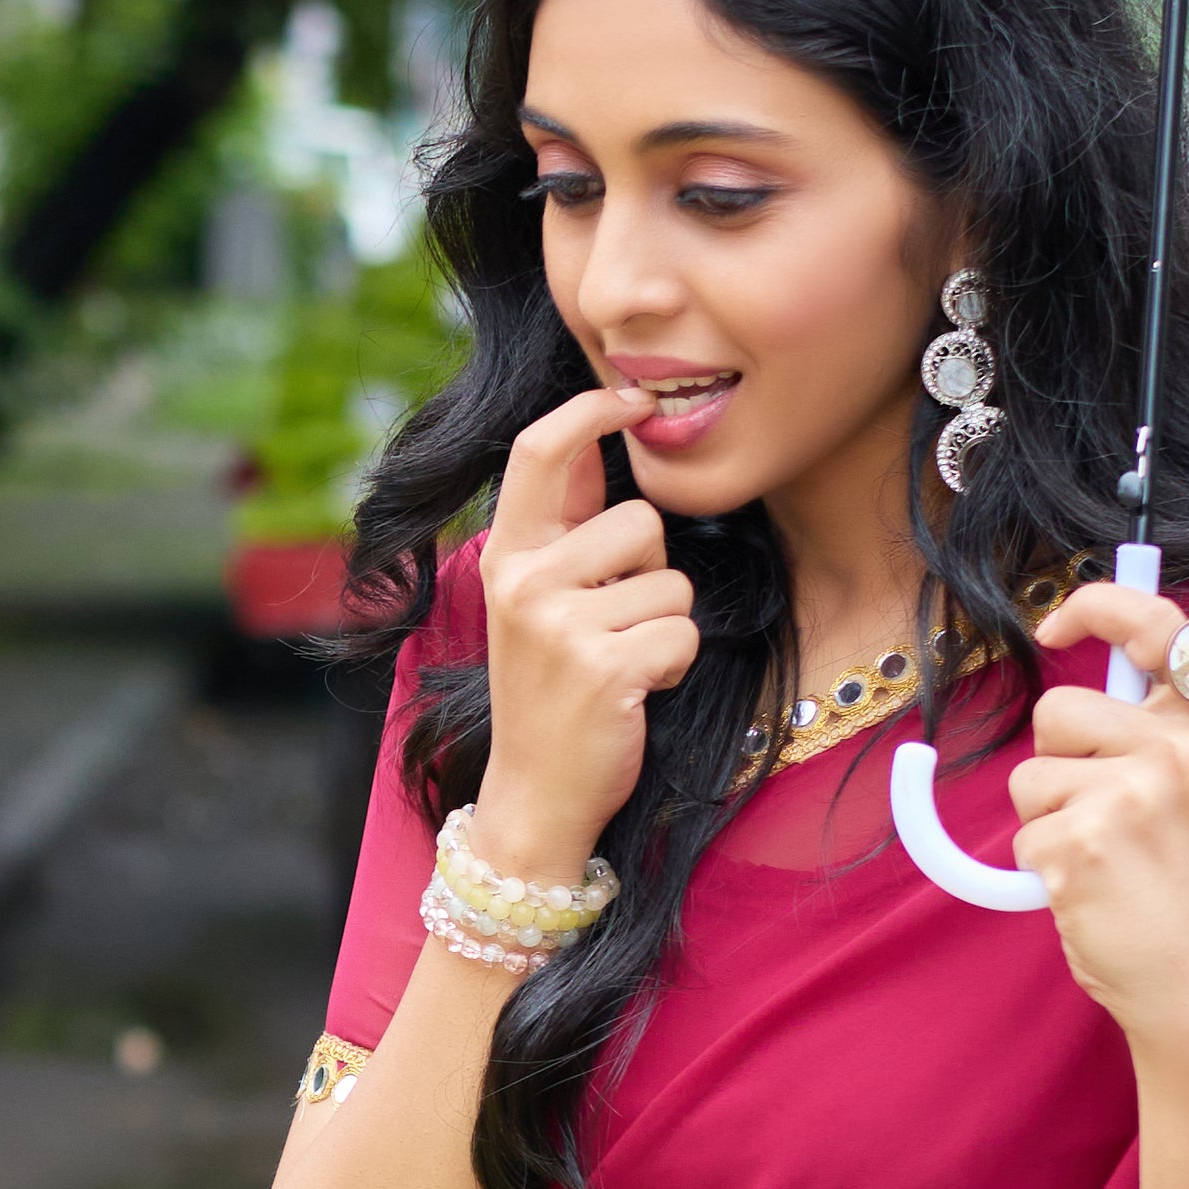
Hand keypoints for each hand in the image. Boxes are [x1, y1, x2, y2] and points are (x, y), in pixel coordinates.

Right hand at [465, 381, 688, 884]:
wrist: (536, 792)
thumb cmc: (550, 690)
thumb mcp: (537, 601)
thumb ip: (565, 530)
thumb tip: (603, 435)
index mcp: (507, 556)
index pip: (541, 451)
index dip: (592, 410)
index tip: (635, 396)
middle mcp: (524, 580)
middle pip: (640, 520)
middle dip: (652, 570)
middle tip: (615, 624)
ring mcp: (559, 624)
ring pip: (671, 582)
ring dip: (665, 624)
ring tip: (622, 661)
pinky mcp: (601, 666)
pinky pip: (680, 633)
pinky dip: (674, 666)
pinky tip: (635, 691)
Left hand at [1009, 580, 1188, 1051]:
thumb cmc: (1183, 888)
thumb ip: (1150, 728)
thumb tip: (1076, 656)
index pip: (1158, 626)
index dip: (1099, 607)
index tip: (1053, 626)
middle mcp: (1182, 747)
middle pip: (1057, 710)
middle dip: (1056, 760)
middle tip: (1106, 817)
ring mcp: (1135, 792)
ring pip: (1030, 775)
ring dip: (1047, 820)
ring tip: (1105, 860)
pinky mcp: (1086, 840)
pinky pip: (1024, 834)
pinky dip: (1042, 868)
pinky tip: (1093, 892)